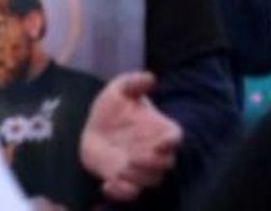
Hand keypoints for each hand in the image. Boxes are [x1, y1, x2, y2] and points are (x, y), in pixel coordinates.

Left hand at [80, 72, 181, 201]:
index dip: (172, 142)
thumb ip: (134, 82)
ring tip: (120, 170)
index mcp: (160, 129)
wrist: (95, 126)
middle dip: (153, 164)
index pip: (175, 138)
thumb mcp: (120, 88)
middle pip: (166, 165)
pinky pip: (131, 193)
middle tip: (134, 159)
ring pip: (151, 181)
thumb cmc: (113, 106)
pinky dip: (122, 193)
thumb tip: (151, 78)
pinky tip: (107, 184)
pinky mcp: (125, 180)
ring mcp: (141, 167)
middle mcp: (155, 151)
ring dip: (138, 179)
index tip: (162, 142)